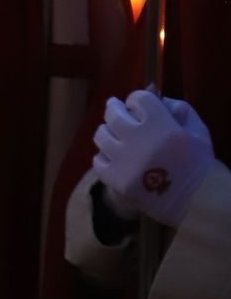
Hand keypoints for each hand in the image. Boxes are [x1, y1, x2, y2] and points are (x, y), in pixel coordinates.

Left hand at [92, 89, 214, 227]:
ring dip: (108, 132)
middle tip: (117, 109)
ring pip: (101, 135)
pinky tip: (114, 157)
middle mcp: (140, 141)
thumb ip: (179, 108)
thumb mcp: (198, 131)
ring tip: (115, 134)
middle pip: (113, 113)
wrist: (200, 203)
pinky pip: (98, 161)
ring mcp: (125, 161)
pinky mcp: (117, 181)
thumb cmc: (199, 164)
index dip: (137, 100)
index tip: (138, 105)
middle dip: (116, 108)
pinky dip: (104, 156)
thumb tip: (153, 94)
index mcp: (163, 127)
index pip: (138, 98)